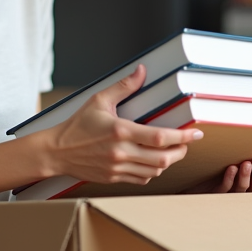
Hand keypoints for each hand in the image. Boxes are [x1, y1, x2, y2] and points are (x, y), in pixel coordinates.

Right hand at [46, 64, 202, 184]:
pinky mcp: (114, 178)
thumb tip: (141, 71)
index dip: (182, 136)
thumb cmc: (77, 126)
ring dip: (168, 162)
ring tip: (173, 152)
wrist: (56, 152)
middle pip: (163, 158)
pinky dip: (153, 172)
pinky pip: (142, 179)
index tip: (195, 133)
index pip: (160, 137)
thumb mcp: (99, 100)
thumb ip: (123, 86)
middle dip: (180, 151)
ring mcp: (118, 168)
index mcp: (120, 131)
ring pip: (155, 171)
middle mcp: (121, 152)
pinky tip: (153, 162)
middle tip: (186, 144)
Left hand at [184, 155, 251, 193]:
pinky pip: (222, 190)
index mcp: (244, 180)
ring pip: (241, 190)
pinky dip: (229, 180)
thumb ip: (238, 151)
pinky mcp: (211, 195)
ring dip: (245, 176)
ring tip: (247, 163)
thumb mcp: (225, 157)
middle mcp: (237, 189)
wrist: (183, 178)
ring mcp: (225, 194)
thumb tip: (249, 133)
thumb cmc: (207, 166)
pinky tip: (231, 169)